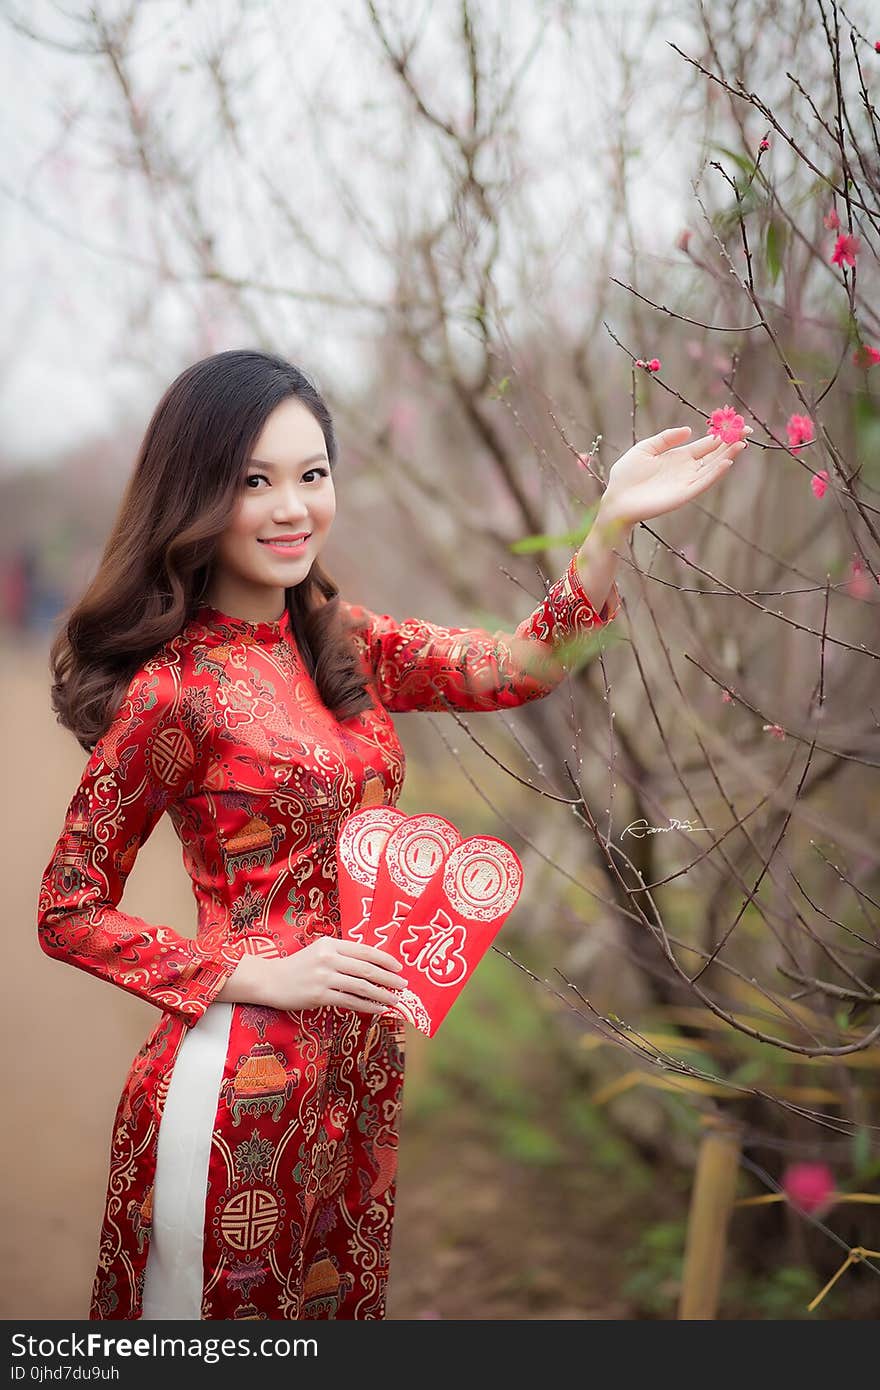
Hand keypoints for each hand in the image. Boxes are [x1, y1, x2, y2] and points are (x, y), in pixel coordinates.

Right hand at [257, 938, 407, 1014]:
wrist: (271, 980)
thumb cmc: (298, 966)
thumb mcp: (320, 951)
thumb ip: (342, 955)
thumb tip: (373, 965)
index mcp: (331, 943)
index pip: (365, 950)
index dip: (385, 959)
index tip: (398, 967)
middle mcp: (329, 958)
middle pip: (367, 968)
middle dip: (389, 978)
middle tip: (403, 985)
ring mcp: (324, 977)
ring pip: (361, 986)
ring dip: (382, 994)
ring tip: (394, 1000)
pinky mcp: (320, 996)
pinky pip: (350, 1001)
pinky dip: (367, 1006)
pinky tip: (378, 1009)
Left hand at [598, 425, 750, 530]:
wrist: (616, 499)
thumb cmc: (626, 475)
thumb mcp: (645, 448)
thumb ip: (666, 438)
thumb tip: (689, 430)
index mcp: (679, 456)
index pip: (707, 444)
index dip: (722, 435)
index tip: (738, 425)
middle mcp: (687, 469)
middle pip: (714, 454)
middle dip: (731, 442)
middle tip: (748, 430)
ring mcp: (686, 482)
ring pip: (712, 467)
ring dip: (727, 456)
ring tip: (741, 444)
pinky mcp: (683, 495)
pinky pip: (703, 483)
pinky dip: (715, 473)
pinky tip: (726, 462)